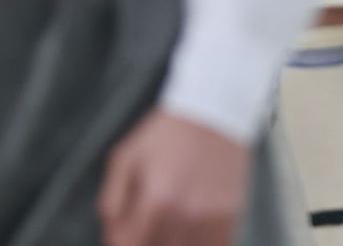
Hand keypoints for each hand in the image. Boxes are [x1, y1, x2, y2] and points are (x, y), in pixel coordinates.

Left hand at [98, 108, 250, 245]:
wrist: (213, 111)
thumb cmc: (166, 135)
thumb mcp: (125, 158)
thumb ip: (111, 203)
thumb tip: (112, 239)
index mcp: (157, 199)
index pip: (130, 245)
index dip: (122, 242)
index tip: (126, 233)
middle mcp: (186, 213)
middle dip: (147, 241)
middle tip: (148, 224)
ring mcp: (211, 217)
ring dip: (172, 243)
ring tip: (169, 224)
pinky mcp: (230, 216)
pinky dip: (199, 243)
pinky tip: (188, 230)